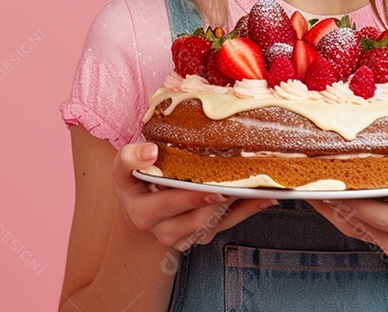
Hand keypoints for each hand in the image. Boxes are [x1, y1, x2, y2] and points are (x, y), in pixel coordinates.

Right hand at [112, 142, 275, 250]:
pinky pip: (227, 225)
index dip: (185, 197)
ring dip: (236, 206)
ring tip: (255, 188)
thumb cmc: (136, 185)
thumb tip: (151, 151)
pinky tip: (264, 198)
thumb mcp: (122, 170)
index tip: (209, 188)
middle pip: (193, 218)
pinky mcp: (202, 236)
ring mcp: (185, 237)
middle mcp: (163, 230)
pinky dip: (247, 211)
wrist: (140, 214)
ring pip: (213, 224)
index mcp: (142, 212)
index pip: (162, 205)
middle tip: (233, 186)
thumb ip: (130, 157)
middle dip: (215, 202)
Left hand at [306, 150, 387, 259]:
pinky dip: (327, 202)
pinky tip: (314, 182)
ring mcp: (378, 241)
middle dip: (333, 192)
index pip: (380, 215)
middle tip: (312, 165)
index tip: (335, 177)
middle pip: (355, 216)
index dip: (356, 198)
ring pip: (343, 219)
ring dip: (325, 197)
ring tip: (306, 170)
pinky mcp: (366, 235)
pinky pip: (341, 220)